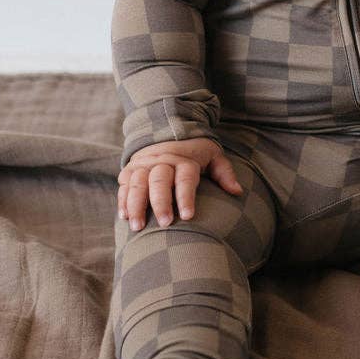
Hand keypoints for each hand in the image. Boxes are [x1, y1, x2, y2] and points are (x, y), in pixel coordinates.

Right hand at [117, 138, 241, 230]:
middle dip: (160, 203)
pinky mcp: (130, 170)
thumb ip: (224, 173)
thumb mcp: (213, 156)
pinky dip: (122, 200)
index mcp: (184, 159)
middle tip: (164, 224)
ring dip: (136, 205)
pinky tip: (124, 217)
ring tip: (137, 227)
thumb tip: (237, 191)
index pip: (185, 178)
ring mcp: (144, 165)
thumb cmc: (194, 153)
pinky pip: (123, 185)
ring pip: (137, 183)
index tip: (188, 217)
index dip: (186, 197)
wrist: (166, 131)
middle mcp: (162, 161)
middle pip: (159, 181)